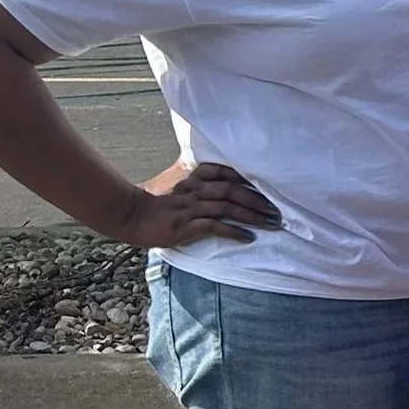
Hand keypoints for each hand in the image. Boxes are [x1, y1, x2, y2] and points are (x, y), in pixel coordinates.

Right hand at [114, 162, 280, 248]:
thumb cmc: (160, 205)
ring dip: (252, 215)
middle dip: (258, 199)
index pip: (224, 171)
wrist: (131, 217)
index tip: (267, 185)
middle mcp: (195, 190)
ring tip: (271, 223)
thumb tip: (230, 189)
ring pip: (227, 207)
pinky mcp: (186, 225)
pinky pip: (215, 226)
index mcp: (193, 179)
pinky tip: (248, 237)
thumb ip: (202, 186)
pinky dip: (234, 231)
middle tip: (277, 210)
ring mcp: (190, 207)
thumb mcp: (181, 189)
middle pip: (232, 189)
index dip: (247, 177)